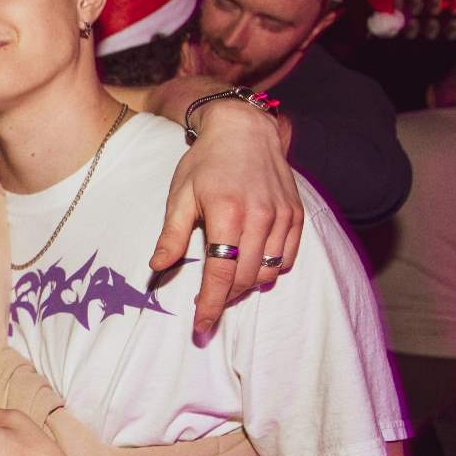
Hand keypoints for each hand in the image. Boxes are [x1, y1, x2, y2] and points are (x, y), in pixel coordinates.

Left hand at [154, 100, 302, 332]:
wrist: (245, 130)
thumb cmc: (206, 162)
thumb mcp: (181, 195)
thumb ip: (172, 234)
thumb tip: (158, 267)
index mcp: (228, 213)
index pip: (221, 274)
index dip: (210, 305)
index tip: (201, 325)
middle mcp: (260, 217)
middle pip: (245, 278)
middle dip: (225, 298)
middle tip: (207, 303)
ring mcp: (282, 216)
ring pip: (268, 272)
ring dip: (247, 286)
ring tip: (227, 283)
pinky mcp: (297, 215)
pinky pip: (287, 258)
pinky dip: (270, 270)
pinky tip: (252, 265)